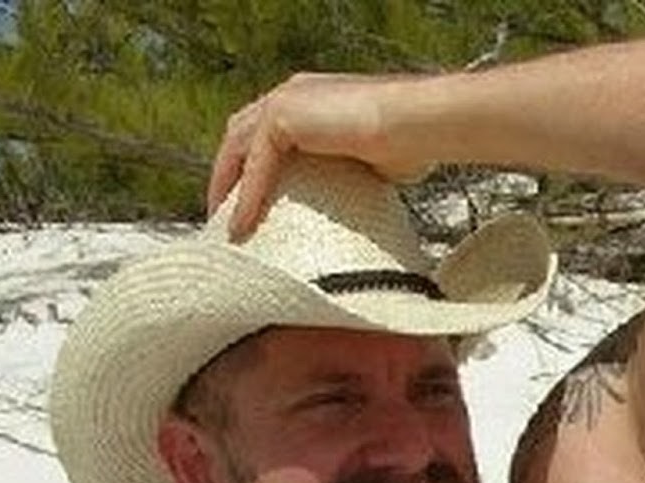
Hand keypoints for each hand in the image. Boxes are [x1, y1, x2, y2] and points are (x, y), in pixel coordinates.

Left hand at [208, 72, 430, 240]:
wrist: (419, 125)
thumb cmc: (411, 146)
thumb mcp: (369, 165)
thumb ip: (346, 176)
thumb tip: (351, 212)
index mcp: (311, 100)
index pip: (266, 133)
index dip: (253, 168)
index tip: (252, 204)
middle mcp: (292, 94)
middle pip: (241, 136)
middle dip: (228, 175)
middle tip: (225, 215)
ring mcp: (285, 99)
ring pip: (239, 147)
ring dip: (226, 186)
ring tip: (226, 226)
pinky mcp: (284, 114)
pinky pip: (255, 163)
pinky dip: (246, 196)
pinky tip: (242, 225)